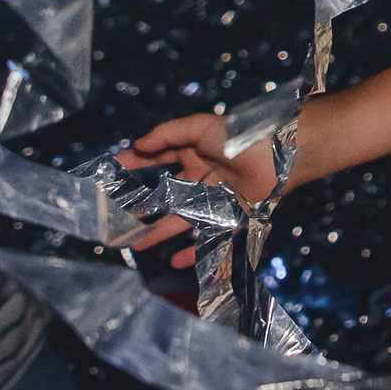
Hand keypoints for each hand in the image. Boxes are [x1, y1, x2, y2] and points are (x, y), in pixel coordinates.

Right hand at [118, 113, 278, 268]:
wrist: (280, 154)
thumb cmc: (240, 135)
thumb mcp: (199, 127)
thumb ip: (167, 135)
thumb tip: (137, 144)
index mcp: (192, 152)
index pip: (156, 158)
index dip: (134, 164)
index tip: (109, 171)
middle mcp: (200, 177)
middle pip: (164, 196)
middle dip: (141, 208)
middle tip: (116, 220)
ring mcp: (215, 198)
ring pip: (180, 219)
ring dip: (159, 232)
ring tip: (137, 244)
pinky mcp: (232, 217)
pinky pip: (209, 238)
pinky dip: (193, 252)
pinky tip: (175, 262)